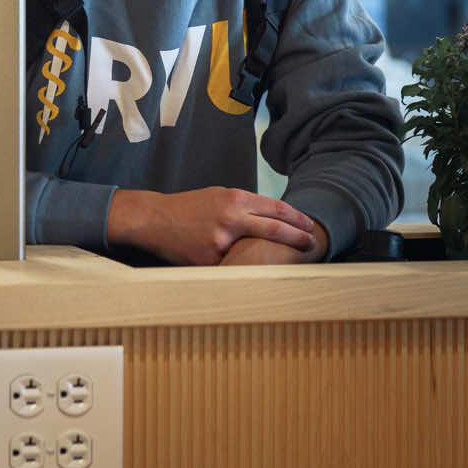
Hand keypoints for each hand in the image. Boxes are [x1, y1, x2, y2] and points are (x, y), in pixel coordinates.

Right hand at [106, 187, 318, 265]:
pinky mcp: (210, 260)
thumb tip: (272, 216)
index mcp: (235, 199)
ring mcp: (221, 241)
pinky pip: (232, 265)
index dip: (296, 218)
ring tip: (285, 262)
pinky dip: (241, 267)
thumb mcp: (219, 196)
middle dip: (297, 238)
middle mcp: (231, 218)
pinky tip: (246, 271)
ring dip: (271, 258)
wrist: (155, 219)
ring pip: (256, 251)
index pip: (276, 209)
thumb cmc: (189, 207)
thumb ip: (244, 205)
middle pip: (275, 229)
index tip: (309, 226)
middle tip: (312, 243)